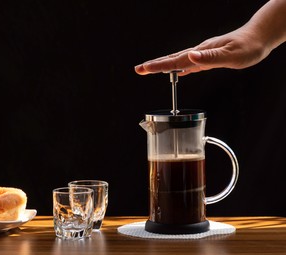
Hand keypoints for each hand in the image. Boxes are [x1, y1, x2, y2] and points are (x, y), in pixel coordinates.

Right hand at [134, 27, 268, 75]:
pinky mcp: (209, 58)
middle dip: (154, 65)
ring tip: (150, 69)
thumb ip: (210, 58)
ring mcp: (203, 54)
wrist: (260, 37)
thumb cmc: (248, 46)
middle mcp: (199, 52)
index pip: (175, 61)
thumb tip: (189, 57)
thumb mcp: (231, 55)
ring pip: (178, 61)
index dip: (158, 66)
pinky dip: (180, 68)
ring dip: (163, 66)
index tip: (143, 69)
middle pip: (172, 59)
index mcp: (201, 52)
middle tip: (138, 69)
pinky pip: (189, 64)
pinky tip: (179, 72)